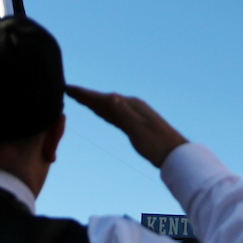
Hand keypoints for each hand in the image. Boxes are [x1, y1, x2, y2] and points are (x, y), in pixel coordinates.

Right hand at [65, 85, 187, 167]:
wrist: (175, 154)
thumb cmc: (157, 143)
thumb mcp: (138, 128)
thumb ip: (123, 113)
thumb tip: (110, 96)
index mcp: (130, 105)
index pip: (103, 98)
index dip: (85, 94)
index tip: (68, 88)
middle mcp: (131, 106)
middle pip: (103, 100)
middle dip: (86, 96)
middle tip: (67, 90)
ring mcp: (133, 115)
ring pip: (108, 107)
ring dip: (93, 103)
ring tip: (79, 99)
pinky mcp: (135, 125)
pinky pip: (114, 116)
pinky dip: (104, 112)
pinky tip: (100, 113)